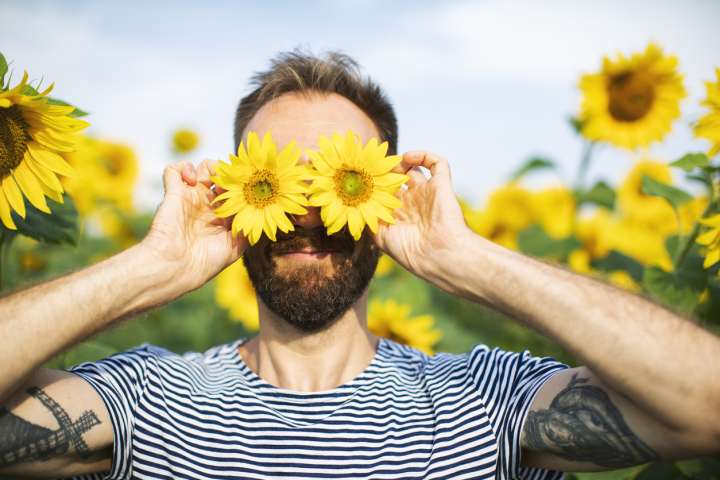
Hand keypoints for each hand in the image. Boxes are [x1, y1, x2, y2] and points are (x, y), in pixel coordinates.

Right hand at [140, 160, 246, 292]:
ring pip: (200, 167)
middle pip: (221, 175)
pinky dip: (181, 167)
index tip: (247, 187)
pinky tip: (191, 179)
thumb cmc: (205, 262)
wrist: (176, 268)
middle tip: (230, 184)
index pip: (236, 191)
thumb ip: (248, 228)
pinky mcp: (172, 192)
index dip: (242, 185)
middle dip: (229, 174)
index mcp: (222, 216)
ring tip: (212, 181)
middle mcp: (207, 204)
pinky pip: (173, 170)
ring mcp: (190, 197)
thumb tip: (258, 211)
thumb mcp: (235, 248)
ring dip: (209, 167)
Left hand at [372, 151, 472, 278]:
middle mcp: (413, 201)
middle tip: (374, 165)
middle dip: (385, 170)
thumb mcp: (380, 236)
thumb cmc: (409, 250)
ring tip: (390, 162)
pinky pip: (438, 163)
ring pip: (415, 167)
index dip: (374, 182)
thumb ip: (368, 218)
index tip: (362, 174)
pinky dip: (424, 155)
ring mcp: (428, 192)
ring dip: (402, 160)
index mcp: (399, 213)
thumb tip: (357, 203)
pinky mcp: (442, 185)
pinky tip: (409, 158)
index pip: (385, 191)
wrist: (438, 255)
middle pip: (397, 177)